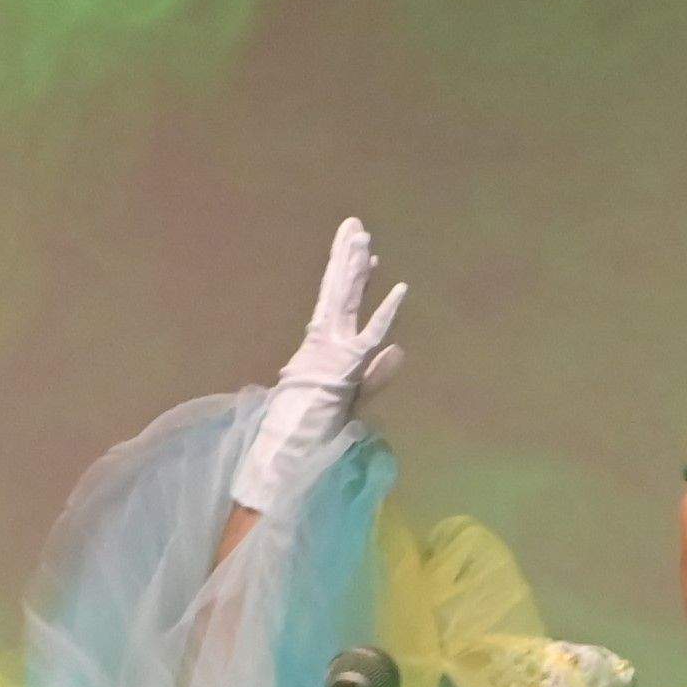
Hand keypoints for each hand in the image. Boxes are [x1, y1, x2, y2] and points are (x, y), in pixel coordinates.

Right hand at [229, 214, 408, 519]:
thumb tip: (400, 348)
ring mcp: (329, 354)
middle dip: (348, 259)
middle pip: (339, 293)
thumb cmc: (312, 438)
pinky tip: (399, 288)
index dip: (352, 277)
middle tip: (356, 225)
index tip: (368, 253)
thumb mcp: (353, 403)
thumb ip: (377, 374)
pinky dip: (385, 314)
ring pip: (345, 303)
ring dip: (355, 269)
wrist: (286, 461)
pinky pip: (368, 337)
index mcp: (320, 350)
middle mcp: (323, 345)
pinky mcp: (341, 370)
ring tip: (362, 235)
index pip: (339, 305)